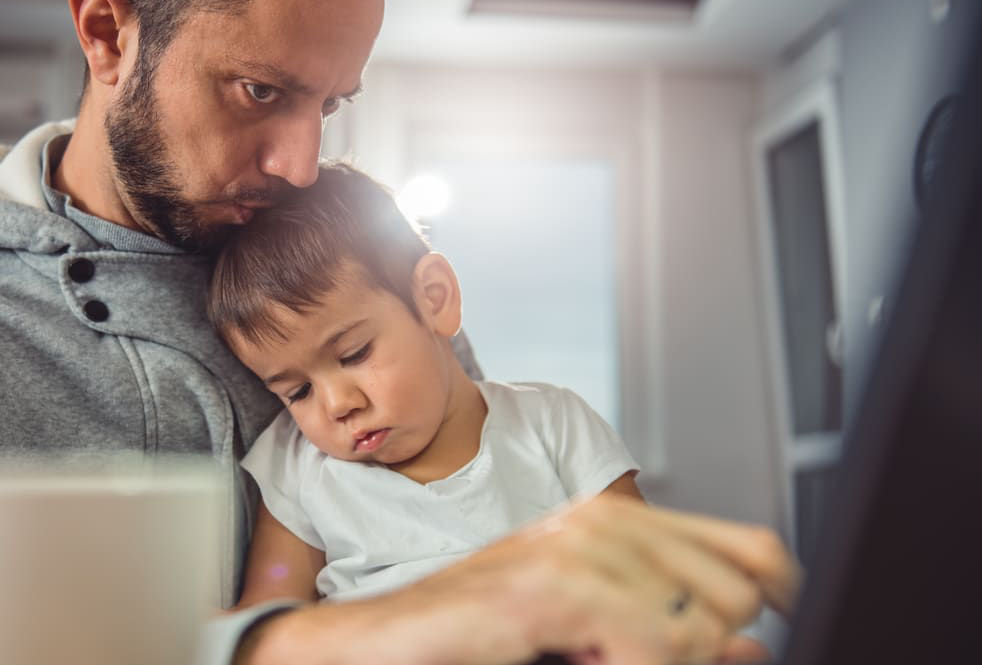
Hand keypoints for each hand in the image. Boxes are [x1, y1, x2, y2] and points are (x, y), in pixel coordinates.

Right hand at [422, 493, 799, 664]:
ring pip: (701, 632)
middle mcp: (607, 519)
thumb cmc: (485, 632)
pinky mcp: (560, 584)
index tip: (742, 634)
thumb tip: (757, 646)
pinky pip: (656, 648)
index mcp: (620, 520)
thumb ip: (679, 636)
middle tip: (621, 650)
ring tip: (589, 651)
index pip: (753, 549)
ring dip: (654, 662)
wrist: (397, 639)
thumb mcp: (600, 634)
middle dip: (700, 648)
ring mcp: (583, 547)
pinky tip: (576, 655)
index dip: (772, 599)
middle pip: (740, 596)